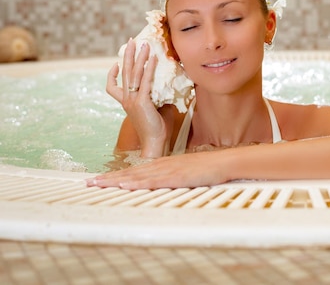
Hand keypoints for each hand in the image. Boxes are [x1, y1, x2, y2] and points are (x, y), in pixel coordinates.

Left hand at [86, 153, 227, 188]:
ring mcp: (167, 170)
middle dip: (108, 177)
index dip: (116, 175)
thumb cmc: (207, 168)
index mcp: (162, 164)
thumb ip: (171, 176)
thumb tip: (161, 183)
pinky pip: (153, 180)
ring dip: (116, 180)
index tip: (99, 179)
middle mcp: (161, 165)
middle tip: (87, 182)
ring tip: (98, 184)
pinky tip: (126, 184)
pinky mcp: (175, 177)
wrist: (223, 162)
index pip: (134, 170)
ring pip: (136, 176)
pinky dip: (137, 182)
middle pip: (130, 172)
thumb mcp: (185, 171)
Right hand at [106, 39, 166, 157]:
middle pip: (124, 73)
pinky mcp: (142, 102)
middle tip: (131, 41)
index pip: (112, 87)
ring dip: (139, 57)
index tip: (116, 64)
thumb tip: (168, 87)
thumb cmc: (157, 128)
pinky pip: (145, 81)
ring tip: (143, 44)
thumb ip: (158, 96)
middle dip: (128, 55)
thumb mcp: (155, 109)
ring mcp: (132, 100)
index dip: (112, 75)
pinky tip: (154, 59)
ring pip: (134, 74)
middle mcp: (126, 100)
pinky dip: (149, 69)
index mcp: (126, 103)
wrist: (154, 142)